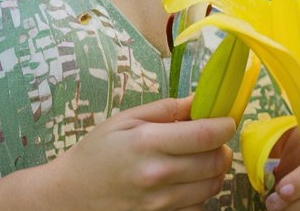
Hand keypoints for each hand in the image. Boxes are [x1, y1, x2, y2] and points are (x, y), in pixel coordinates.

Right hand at [54, 96, 234, 210]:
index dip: (223, 125)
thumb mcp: (126, 119)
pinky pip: (198, 208)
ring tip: (203, 157)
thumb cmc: (97, 152)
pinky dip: (202, 193)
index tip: (227, 118)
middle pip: (213, 162)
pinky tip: (189, 180)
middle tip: (214, 137)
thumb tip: (198, 100)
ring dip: (215, 170)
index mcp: (148, 143)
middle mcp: (157, 176)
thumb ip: (165, 110)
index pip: (204, 135)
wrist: (71, 195)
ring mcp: (160, 204)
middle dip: (222, 146)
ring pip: (211, 187)